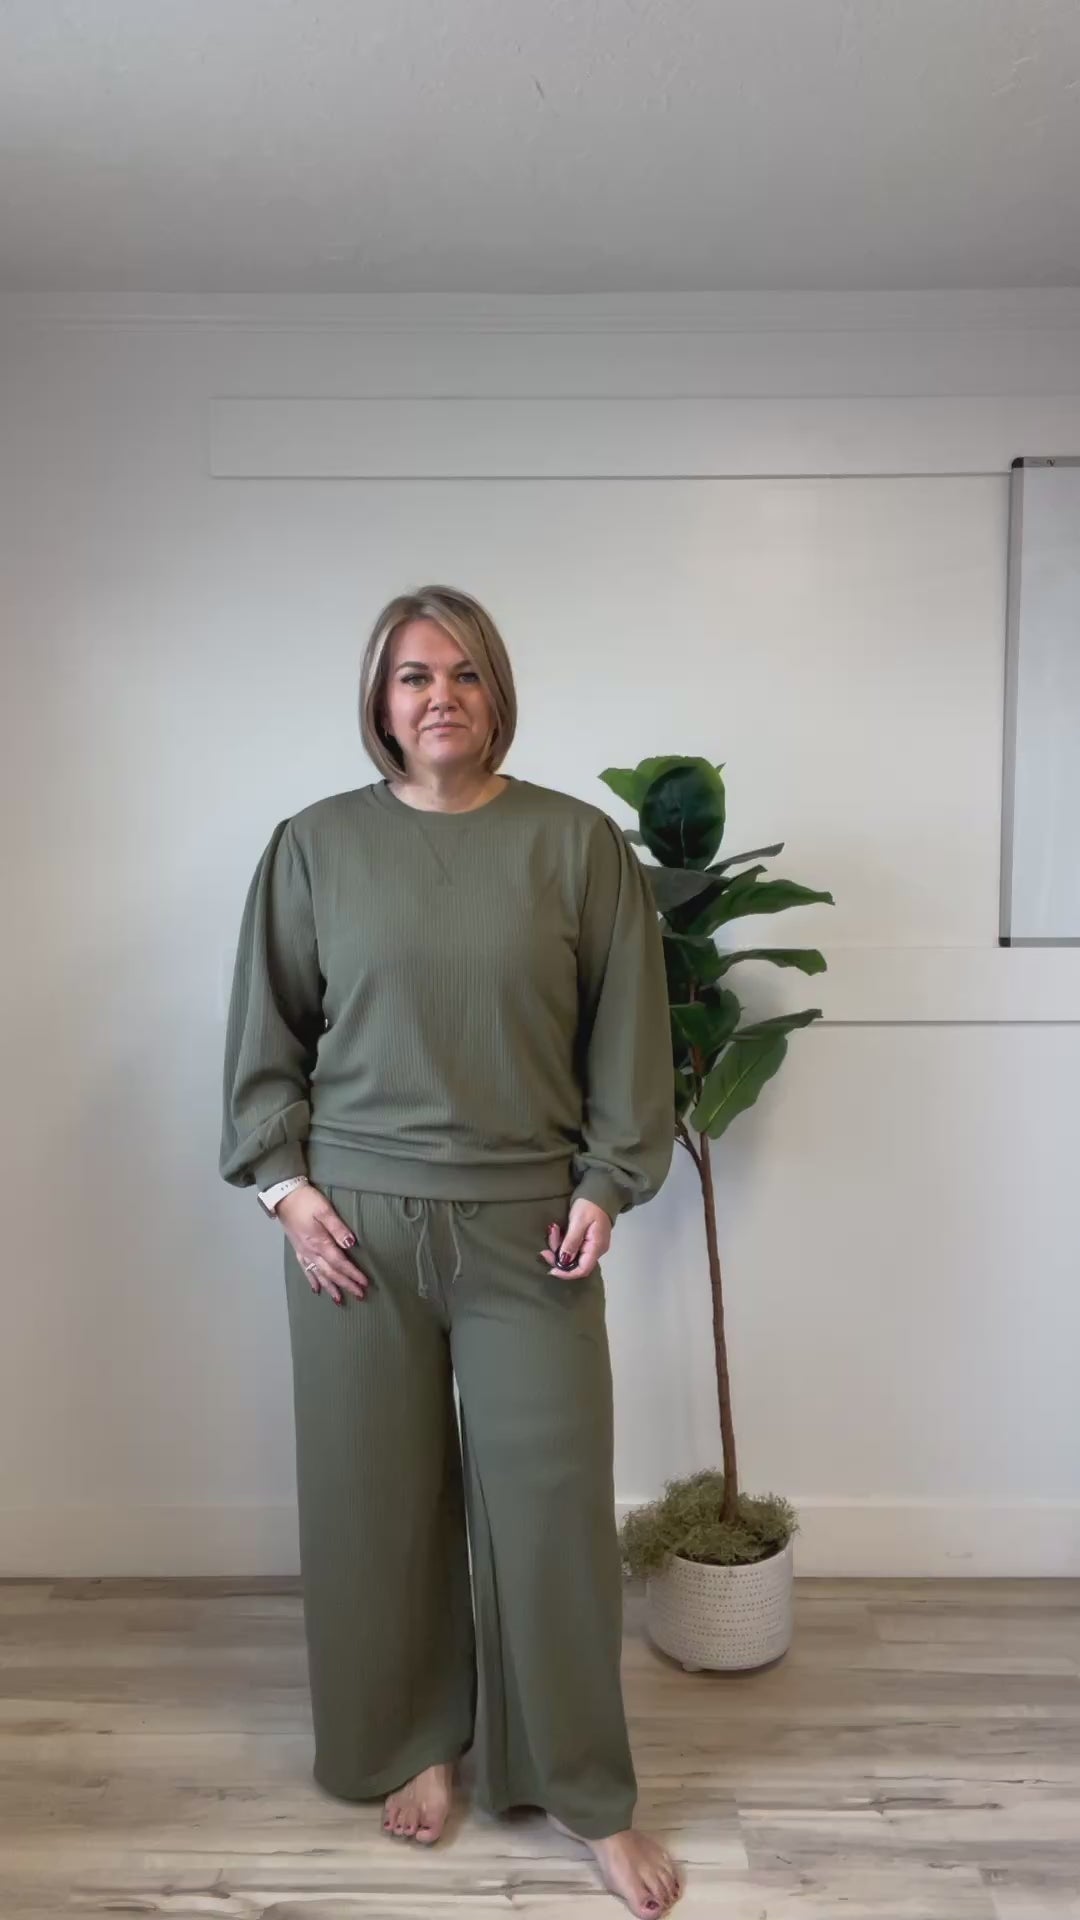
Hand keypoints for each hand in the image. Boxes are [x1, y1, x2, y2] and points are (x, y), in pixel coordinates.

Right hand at [278, 1184, 369, 1304]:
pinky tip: (316, 1289)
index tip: (364, 1283)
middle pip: (331, 1272)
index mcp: (320, 1243)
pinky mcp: (298, 1249)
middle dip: (345, 1284)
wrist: (284, 1196)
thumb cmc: (307, 1201)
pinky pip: (306, 1269)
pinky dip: (312, 1280)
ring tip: (339, 1300)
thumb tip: (351, 1244)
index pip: (340, 1262)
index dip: (353, 1274)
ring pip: (319, 1274)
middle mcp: (311, 1252)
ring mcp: (303, 1252)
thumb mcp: (325, 1211)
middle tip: (359, 1295)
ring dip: (330, 1287)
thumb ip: (338, 1228)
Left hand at [539, 1198, 611, 1280]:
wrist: (600, 1190)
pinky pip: (573, 1246)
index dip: (566, 1273)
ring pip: (572, 1254)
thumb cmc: (589, 1205)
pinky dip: (562, 1241)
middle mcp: (596, 1250)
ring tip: (553, 1230)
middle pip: (575, 1263)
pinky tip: (557, 1231)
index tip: (551, 1269)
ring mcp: (592, 1245)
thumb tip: (564, 1262)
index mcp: (597, 1247)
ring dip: (558, 1246)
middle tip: (548, 1241)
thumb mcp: (578, 1221)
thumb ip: (571, 1242)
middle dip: (558, 1255)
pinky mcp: (587, 1239)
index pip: (582, 1270)